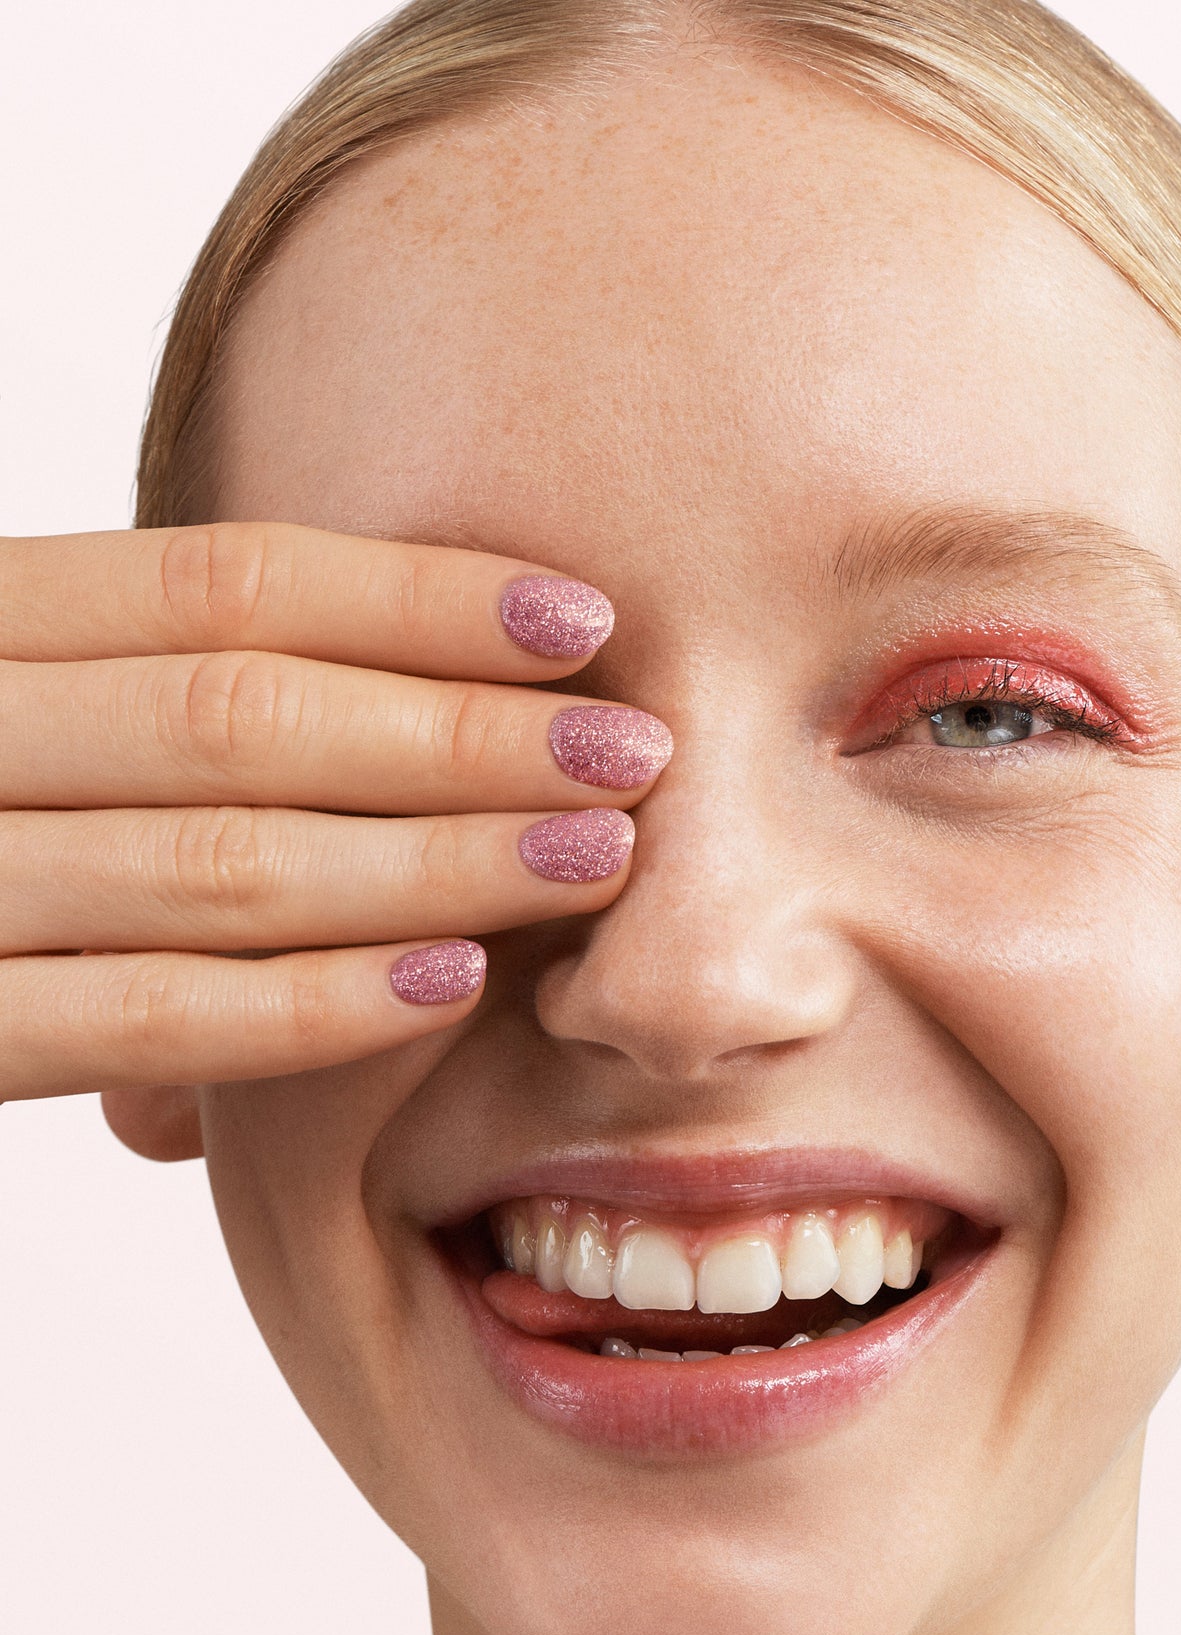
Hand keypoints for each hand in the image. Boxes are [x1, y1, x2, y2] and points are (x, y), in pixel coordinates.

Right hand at [0, 522, 667, 1099]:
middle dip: (461, 733)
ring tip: (590, 858)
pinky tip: (448, 979)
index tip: (576, 615)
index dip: (409, 597)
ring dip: (429, 862)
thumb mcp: (21, 716)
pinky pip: (141, 1019)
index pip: (213, 585)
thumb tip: (389, 690)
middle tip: (634, 748)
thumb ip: (130, 699)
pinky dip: (306, 1002)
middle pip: (239, 715)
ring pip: (213, 862)